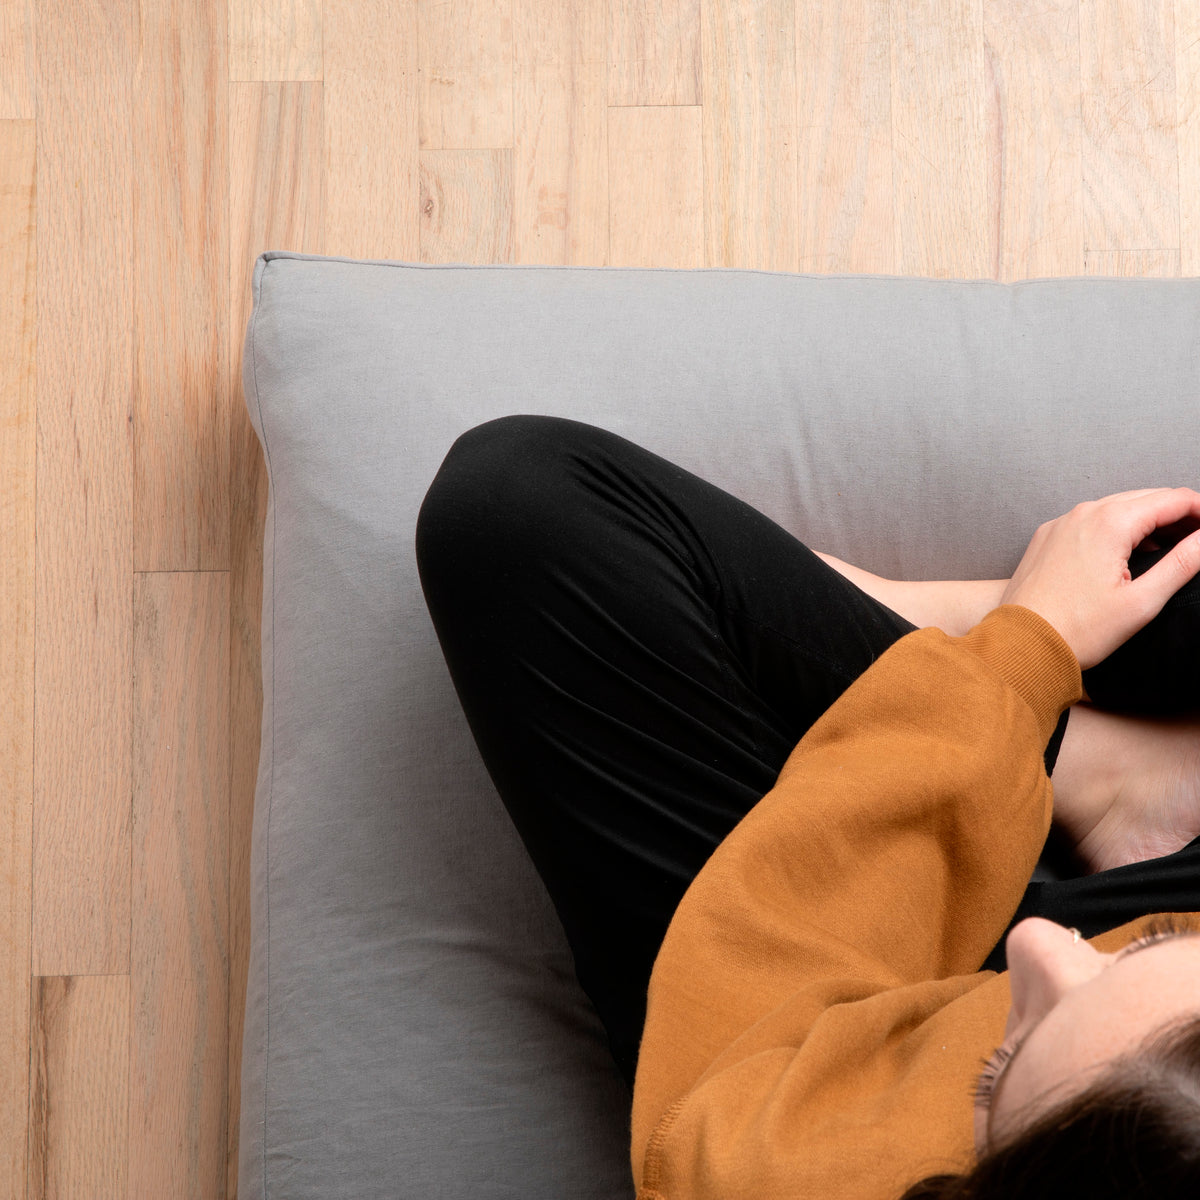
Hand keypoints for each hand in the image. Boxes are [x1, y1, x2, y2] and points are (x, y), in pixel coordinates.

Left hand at [999, 488, 1199, 670]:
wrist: (1020, 644)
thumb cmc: (1077, 630)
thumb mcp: (1141, 601)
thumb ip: (1182, 564)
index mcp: (1110, 523)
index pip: (1173, 499)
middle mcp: (1083, 513)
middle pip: (1147, 497)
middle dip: (1179, 514)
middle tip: (1198, 540)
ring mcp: (1061, 523)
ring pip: (1118, 506)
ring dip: (1149, 519)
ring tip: (1173, 545)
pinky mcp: (1047, 537)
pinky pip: (1090, 520)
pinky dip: (1116, 527)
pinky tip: (1129, 552)